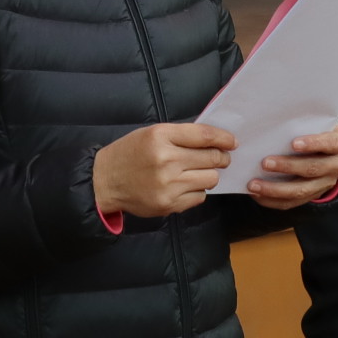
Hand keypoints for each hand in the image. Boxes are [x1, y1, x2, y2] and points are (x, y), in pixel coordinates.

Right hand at [93, 122, 233, 217]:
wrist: (104, 181)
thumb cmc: (130, 153)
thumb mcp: (151, 133)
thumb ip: (181, 135)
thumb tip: (214, 140)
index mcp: (161, 136)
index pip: (204, 136)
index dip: (224, 138)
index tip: (232, 142)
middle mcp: (166, 159)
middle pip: (212, 158)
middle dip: (221, 157)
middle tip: (221, 158)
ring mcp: (168, 184)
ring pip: (210, 179)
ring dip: (209, 175)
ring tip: (198, 172)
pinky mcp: (168, 204)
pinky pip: (199, 197)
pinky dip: (197, 190)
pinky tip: (185, 185)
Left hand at [247, 125, 337, 210]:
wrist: (329, 149)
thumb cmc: (317, 130)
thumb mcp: (318, 122)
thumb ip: (304, 122)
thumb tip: (275, 122)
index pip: (329, 143)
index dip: (313, 144)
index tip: (293, 143)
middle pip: (313, 169)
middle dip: (287, 167)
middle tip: (265, 163)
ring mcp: (326, 183)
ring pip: (301, 191)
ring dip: (275, 189)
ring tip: (254, 185)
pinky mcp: (314, 195)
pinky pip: (293, 203)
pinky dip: (273, 200)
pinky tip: (257, 195)